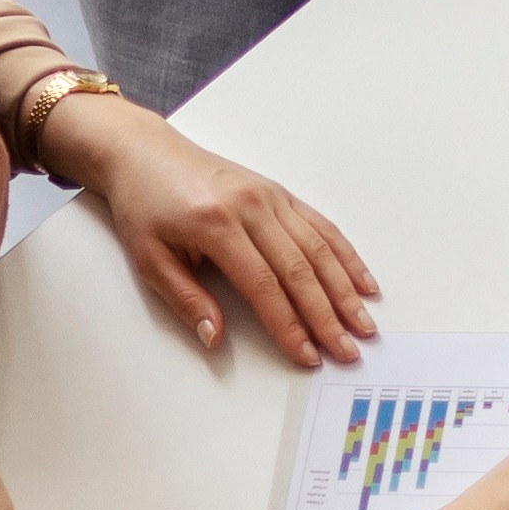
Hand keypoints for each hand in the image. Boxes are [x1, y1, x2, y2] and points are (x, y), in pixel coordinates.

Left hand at [56, 105, 382, 366]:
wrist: (146, 154)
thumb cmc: (144, 207)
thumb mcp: (148, 259)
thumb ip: (185, 299)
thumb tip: (214, 337)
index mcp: (217, 225)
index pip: (263, 286)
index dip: (288, 325)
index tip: (306, 355)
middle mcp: (252, 207)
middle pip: (300, 270)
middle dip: (328, 315)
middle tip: (348, 349)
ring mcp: (271, 197)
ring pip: (319, 248)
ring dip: (345, 290)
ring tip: (363, 323)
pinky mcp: (280, 193)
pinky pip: (321, 226)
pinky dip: (345, 255)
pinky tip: (362, 280)